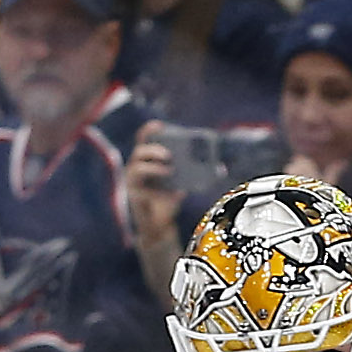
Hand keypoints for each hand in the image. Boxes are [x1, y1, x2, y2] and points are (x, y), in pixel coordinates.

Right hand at [125, 124, 183, 252]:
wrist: (160, 225)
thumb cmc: (169, 201)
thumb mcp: (184, 184)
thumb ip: (195, 174)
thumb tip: (219, 169)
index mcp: (149, 161)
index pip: (145, 140)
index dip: (150, 131)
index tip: (160, 126)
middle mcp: (138, 167)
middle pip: (140, 149)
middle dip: (154, 148)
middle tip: (169, 153)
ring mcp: (133, 180)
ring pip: (136, 164)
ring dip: (153, 162)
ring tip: (169, 165)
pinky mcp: (133, 192)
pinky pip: (138, 180)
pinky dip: (152, 173)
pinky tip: (166, 174)